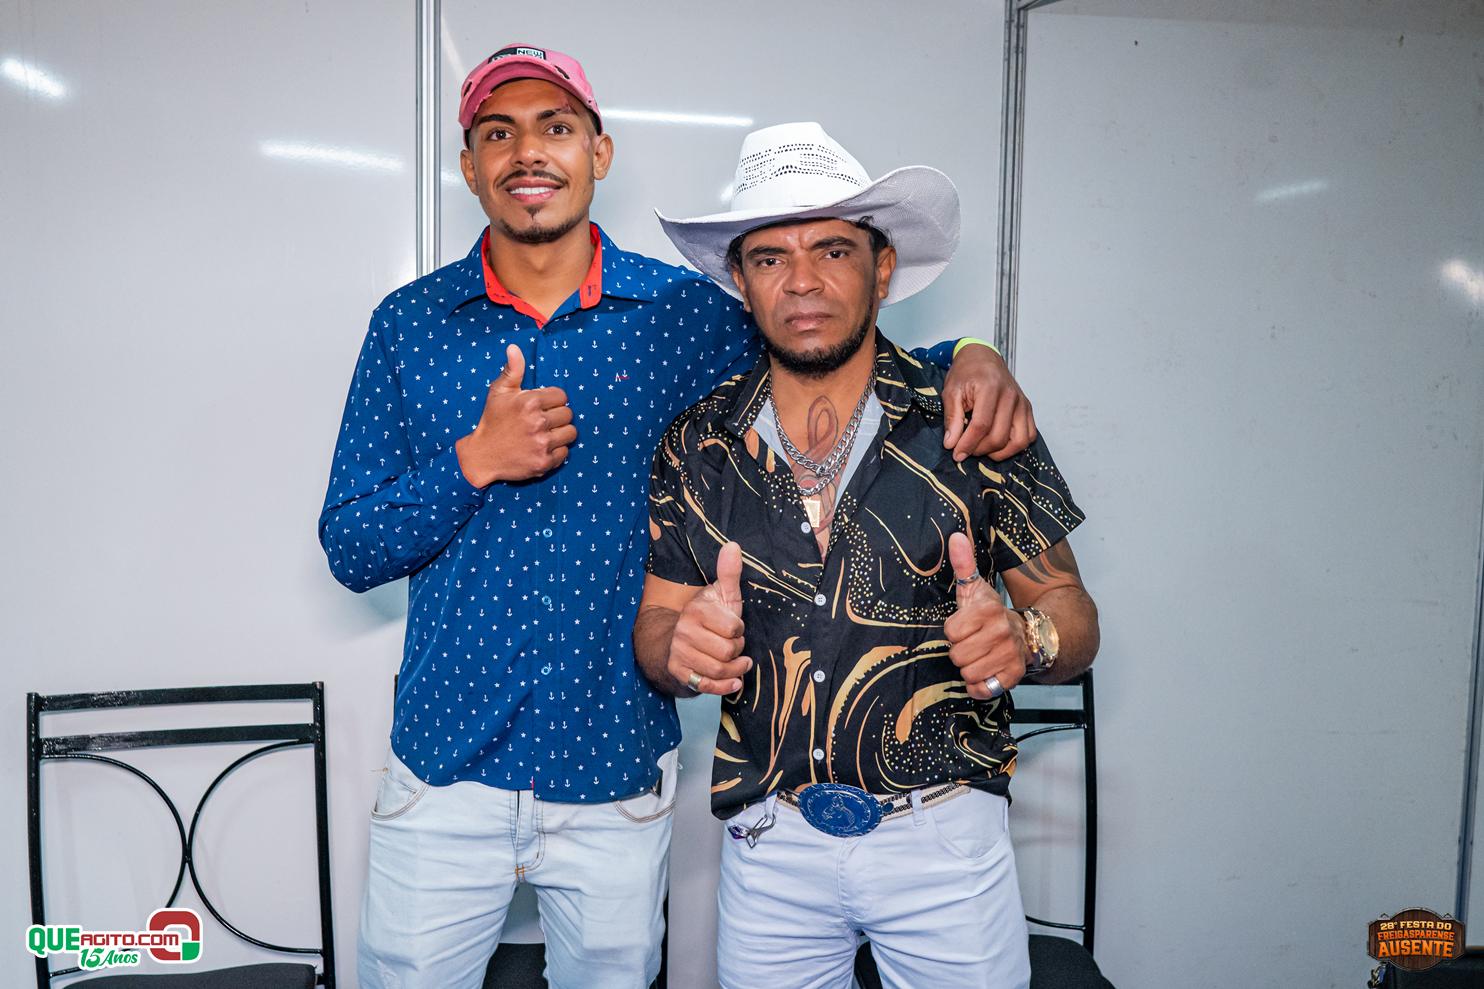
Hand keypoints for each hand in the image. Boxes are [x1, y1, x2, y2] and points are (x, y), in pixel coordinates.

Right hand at [455, 344, 575, 485]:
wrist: (482, 456)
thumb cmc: (492, 420)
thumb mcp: (499, 392)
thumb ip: (512, 370)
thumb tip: (514, 347)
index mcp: (529, 402)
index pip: (562, 396)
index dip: (552, 400)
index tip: (541, 406)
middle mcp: (538, 422)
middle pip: (568, 414)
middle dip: (557, 416)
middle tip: (543, 420)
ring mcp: (542, 444)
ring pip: (571, 433)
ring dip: (561, 433)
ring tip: (546, 433)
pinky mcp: (544, 462)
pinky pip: (565, 452)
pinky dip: (557, 451)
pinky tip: (542, 448)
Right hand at [668, 541, 751, 695]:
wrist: (675, 643)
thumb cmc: (707, 619)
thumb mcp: (721, 595)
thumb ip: (729, 573)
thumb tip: (733, 545)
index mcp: (696, 610)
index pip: (733, 628)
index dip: (739, 630)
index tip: (734, 629)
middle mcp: (684, 631)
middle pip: (728, 651)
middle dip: (738, 652)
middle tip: (734, 647)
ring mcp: (679, 653)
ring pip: (719, 670)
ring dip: (735, 670)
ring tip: (737, 664)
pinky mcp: (678, 673)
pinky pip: (706, 686)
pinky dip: (725, 687)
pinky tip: (735, 683)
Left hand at [941, 344, 1035, 461]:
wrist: (982, 357)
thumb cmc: (966, 373)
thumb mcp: (951, 392)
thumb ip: (952, 418)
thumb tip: (951, 443)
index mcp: (990, 388)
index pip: (981, 426)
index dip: (968, 444)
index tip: (956, 454)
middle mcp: (1011, 396)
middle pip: (999, 437)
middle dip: (980, 450)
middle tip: (966, 448)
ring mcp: (1022, 403)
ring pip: (1019, 441)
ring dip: (999, 452)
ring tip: (982, 447)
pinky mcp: (1027, 409)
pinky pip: (1028, 436)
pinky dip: (1014, 446)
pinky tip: (998, 443)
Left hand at [943, 532, 1027, 700]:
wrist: (1028, 635)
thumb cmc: (990, 614)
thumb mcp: (975, 589)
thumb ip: (963, 564)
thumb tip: (954, 537)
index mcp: (988, 610)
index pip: (951, 631)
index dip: (954, 631)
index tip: (965, 627)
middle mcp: (1003, 631)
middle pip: (957, 655)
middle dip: (960, 651)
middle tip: (973, 643)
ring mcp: (1011, 655)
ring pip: (968, 673)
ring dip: (969, 669)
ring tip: (980, 656)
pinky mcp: (1015, 676)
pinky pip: (982, 690)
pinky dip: (979, 686)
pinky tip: (986, 673)